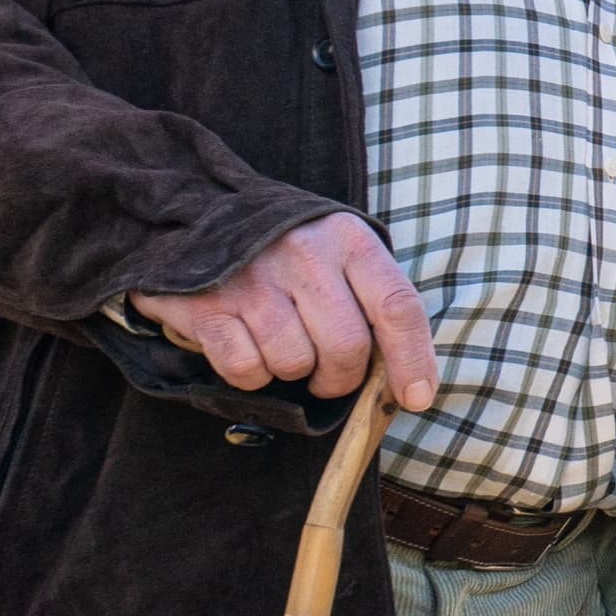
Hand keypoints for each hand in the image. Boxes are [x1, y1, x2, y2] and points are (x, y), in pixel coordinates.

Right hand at [133, 213, 436, 411]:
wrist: (200, 218)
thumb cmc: (289, 250)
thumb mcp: (340, 254)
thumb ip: (373, 303)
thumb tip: (406, 382)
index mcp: (349, 240)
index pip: (396, 306)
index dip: (412, 359)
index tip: (415, 397)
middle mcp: (305, 255)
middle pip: (347, 346)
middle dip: (342, 378)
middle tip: (329, 376)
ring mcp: (254, 279)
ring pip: (295, 363)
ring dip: (292, 373)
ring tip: (281, 346)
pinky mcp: (209, 305)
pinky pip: (246, 370)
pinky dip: (251, 376)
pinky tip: (247, 347)